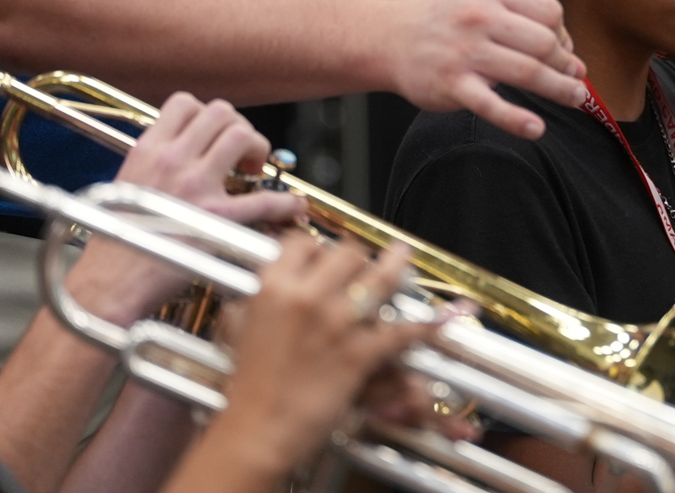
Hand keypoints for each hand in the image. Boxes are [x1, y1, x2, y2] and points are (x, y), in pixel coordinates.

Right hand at [63, 93, 304, 324]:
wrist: (108, 283)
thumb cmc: (114, 244)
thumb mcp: (125, 186)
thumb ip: (154, 165)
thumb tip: (181, 154)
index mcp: (147, 151)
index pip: (184, 103)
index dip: (205, 113)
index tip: (211, 134)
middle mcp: (172, 161)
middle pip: (220, 112)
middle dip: (238, 126)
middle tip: (240, 153)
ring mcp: (196, 187)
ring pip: (242, 135)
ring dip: (257, 146)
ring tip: (253, 169)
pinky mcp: (216, 220)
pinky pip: (265, 200)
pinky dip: (286, 203)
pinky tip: (293, 206)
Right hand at [208, 239, 426, 479]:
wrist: (255, 431)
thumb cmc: (246, 387)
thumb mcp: (237, 329)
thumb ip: (254, 300)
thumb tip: (265, 283)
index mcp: (273, 287)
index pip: (304, 242)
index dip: (319, 245)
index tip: (327, 251)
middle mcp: (307, 297)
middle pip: (347, 253)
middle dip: (358, 256)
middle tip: (363, 263)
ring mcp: (336, 324)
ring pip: (380, 278)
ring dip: (398, 265)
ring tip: (405, 257)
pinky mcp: (358, 354)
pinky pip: (400, 330)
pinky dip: (424, 325)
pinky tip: (437, 317)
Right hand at [384, 0, 586, 138]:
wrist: (390, 38)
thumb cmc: (443, 20)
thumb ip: (522, 15)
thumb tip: (569, 51)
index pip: (549, 11)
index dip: (565, 35)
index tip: (566, 52)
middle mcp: (480, 17)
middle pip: (544, 42)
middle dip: (566, 64)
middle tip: (576, 80)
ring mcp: (466, 52)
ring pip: (527, 72)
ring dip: (559, 89)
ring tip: (575, 98)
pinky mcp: (452, 84)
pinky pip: (491, 105)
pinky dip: (517, 119)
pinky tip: (536, 128)